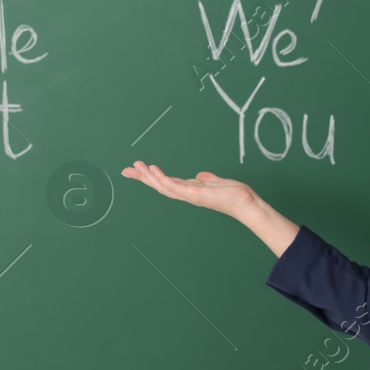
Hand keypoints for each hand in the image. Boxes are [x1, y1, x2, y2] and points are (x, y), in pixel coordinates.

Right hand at [120, 160, 259, 219]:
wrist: (245, 203)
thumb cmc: (232, 195)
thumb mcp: (215, 182)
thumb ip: (206, 178)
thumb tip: (200, 175)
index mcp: (189, 190)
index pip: (165, 182)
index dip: (150, 177)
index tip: (136, 170)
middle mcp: (186, 194)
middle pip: (159, 185)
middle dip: (142, 178)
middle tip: (125, 171)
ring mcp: (189, 195)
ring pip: (163, 186)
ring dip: (148, 177)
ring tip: (135, 166)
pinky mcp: (194, 194)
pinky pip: (174, 186)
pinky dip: (162, 178)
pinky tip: (153, 169)